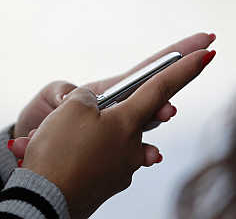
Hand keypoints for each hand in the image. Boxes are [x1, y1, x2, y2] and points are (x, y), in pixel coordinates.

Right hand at [17, 49, 215, 218]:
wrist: (43, 198)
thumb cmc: (58, 151)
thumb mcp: (70, 108)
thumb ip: (87, 96)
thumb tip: (95, 104)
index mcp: (127, 121)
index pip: (160, 87)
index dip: (183, 67)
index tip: (208, 52)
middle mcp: (131, 146)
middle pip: (135, 116)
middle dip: (124, 111)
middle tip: (124, 108)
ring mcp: (121, 168)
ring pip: (110, 140)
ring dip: (85, 135)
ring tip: (56, 136)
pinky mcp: (106, 184)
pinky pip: (96, 159)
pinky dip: (77, 153)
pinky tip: (50, 151)